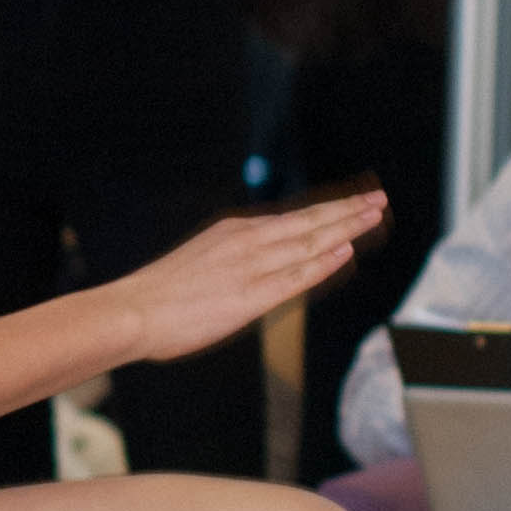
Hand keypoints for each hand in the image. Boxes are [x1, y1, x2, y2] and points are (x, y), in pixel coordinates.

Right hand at [125, 189, 389, 365]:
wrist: (133, 311)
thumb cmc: (159, 297)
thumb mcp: (201, 264)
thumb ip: (232, 264)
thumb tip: (253, 270)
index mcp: (234, 231)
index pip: (293, 218)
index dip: (327, 211)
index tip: (353, 203)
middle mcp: (247, 241)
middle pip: (308, 222)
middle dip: (346, 210)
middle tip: (377, 199)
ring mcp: (251, 266)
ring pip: (308, 241)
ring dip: (344, 227)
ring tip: (374, 215)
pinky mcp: (251, 295)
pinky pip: (296, 275)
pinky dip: (324, 261)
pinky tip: (346, 250)